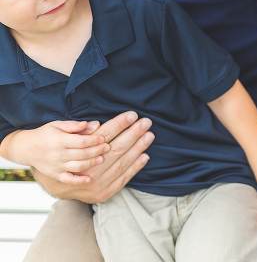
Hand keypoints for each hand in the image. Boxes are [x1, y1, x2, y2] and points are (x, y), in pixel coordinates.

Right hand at [7, 120, 109, 183]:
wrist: (26, 148)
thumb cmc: (45, 134)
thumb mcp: (57, 125)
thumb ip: (74, 125)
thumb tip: (91, 124)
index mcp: (60, 141)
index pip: (81, 141)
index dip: (94, 140)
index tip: (104, 138)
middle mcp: (58, 154)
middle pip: (82, 154)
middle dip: (97, 151)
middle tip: (108, 148)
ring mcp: (57, 166)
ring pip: (78, 166)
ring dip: (91, 163)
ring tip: (102, 159)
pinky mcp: (55, 174)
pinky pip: (68, 179)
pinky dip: (78, 180)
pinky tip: (89, 179)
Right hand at [33, 111, 153, 202]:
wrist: (56, 187)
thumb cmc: (65, 158)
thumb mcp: (65, 142)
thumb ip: (81, 133)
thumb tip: (97, 124)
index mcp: (79, 157)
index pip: (104, 136)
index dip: (119, 124)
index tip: (132, 115)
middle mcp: (89, 171)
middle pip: (116, 149)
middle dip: (133, 134)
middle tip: (146, 122)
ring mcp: (97, 184)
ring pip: (121, 163)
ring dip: (138, 149)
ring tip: (149, 136)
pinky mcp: (103, 193)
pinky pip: (122, 179)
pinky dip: (135, 167)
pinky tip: (145, 156)